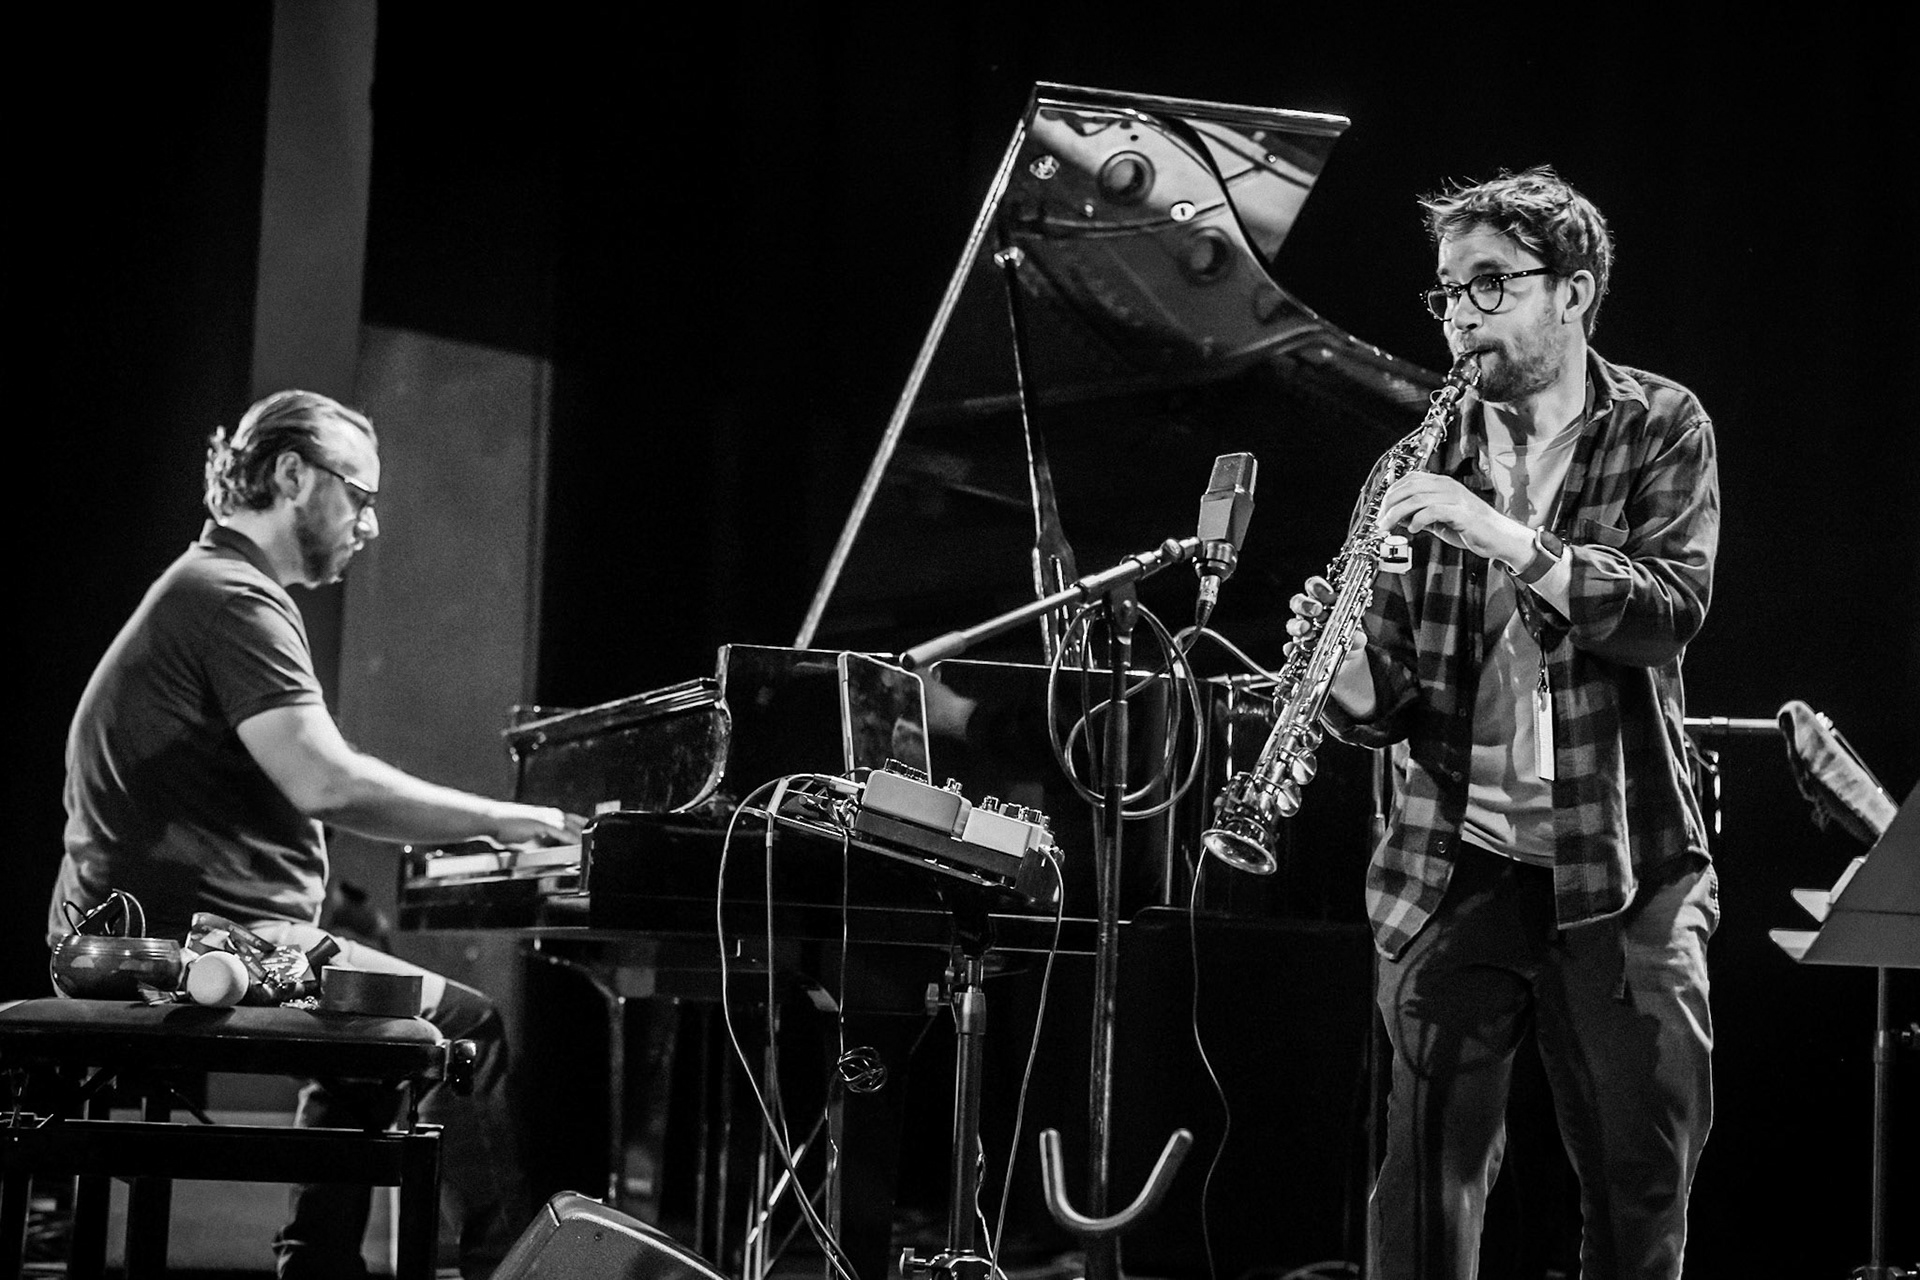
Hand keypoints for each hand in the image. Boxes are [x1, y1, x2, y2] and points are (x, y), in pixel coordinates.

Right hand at [495, 804, 586, 845]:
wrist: (491, 820)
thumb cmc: (506, 829)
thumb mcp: (527, 839)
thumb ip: (540, 844)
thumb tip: (549, 853)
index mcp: (548, 817)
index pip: (572, 822)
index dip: (584, 829)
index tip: (594, 836)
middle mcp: (549, 815)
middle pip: (575, 823)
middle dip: (588, 832)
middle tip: (600, 841)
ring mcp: (545, 817)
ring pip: (570, 826)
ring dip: (583, 835)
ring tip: (593, 844)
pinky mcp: (540, 822)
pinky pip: (560, 831)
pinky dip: (571, 838)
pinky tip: (578, 843)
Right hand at [1284, 576, 1365, 664]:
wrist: (1346, 658)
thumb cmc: (1348, 636)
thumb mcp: (1357, 636)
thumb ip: (1357, 636)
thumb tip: (1356, 636)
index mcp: (1323, 601)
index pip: (1315, 587)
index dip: (1319, 587)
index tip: (1330, 594)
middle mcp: (1309, 613)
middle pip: (1298, 602)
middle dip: (1306, 604)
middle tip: (1317, 609)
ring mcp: (1302, 630)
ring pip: (1292, 623)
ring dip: (1297, 625)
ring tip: (1306, 629)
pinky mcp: (1298, 647)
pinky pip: (1291, 646)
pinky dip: (1292, 648)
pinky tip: (1296, 648)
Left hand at [1376, 474, 1528, 563]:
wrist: (1500, 538)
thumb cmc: (1472, 529)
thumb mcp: (1440, 521)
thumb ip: (1420, 517)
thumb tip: (1397, 520)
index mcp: (1443, 485)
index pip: (1410, 480)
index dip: (1391, 493)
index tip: (1380, 510)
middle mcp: (1448, 487)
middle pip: (1409, 487)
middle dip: (1389, 504)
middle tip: (1380, 522)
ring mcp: (1455, 498)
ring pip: (1417, 498)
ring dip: (1398, 514)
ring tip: (1389, 527)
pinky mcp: (1461, 513)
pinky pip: (1433, 511)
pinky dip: (1418, 519)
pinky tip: (1413, 529)